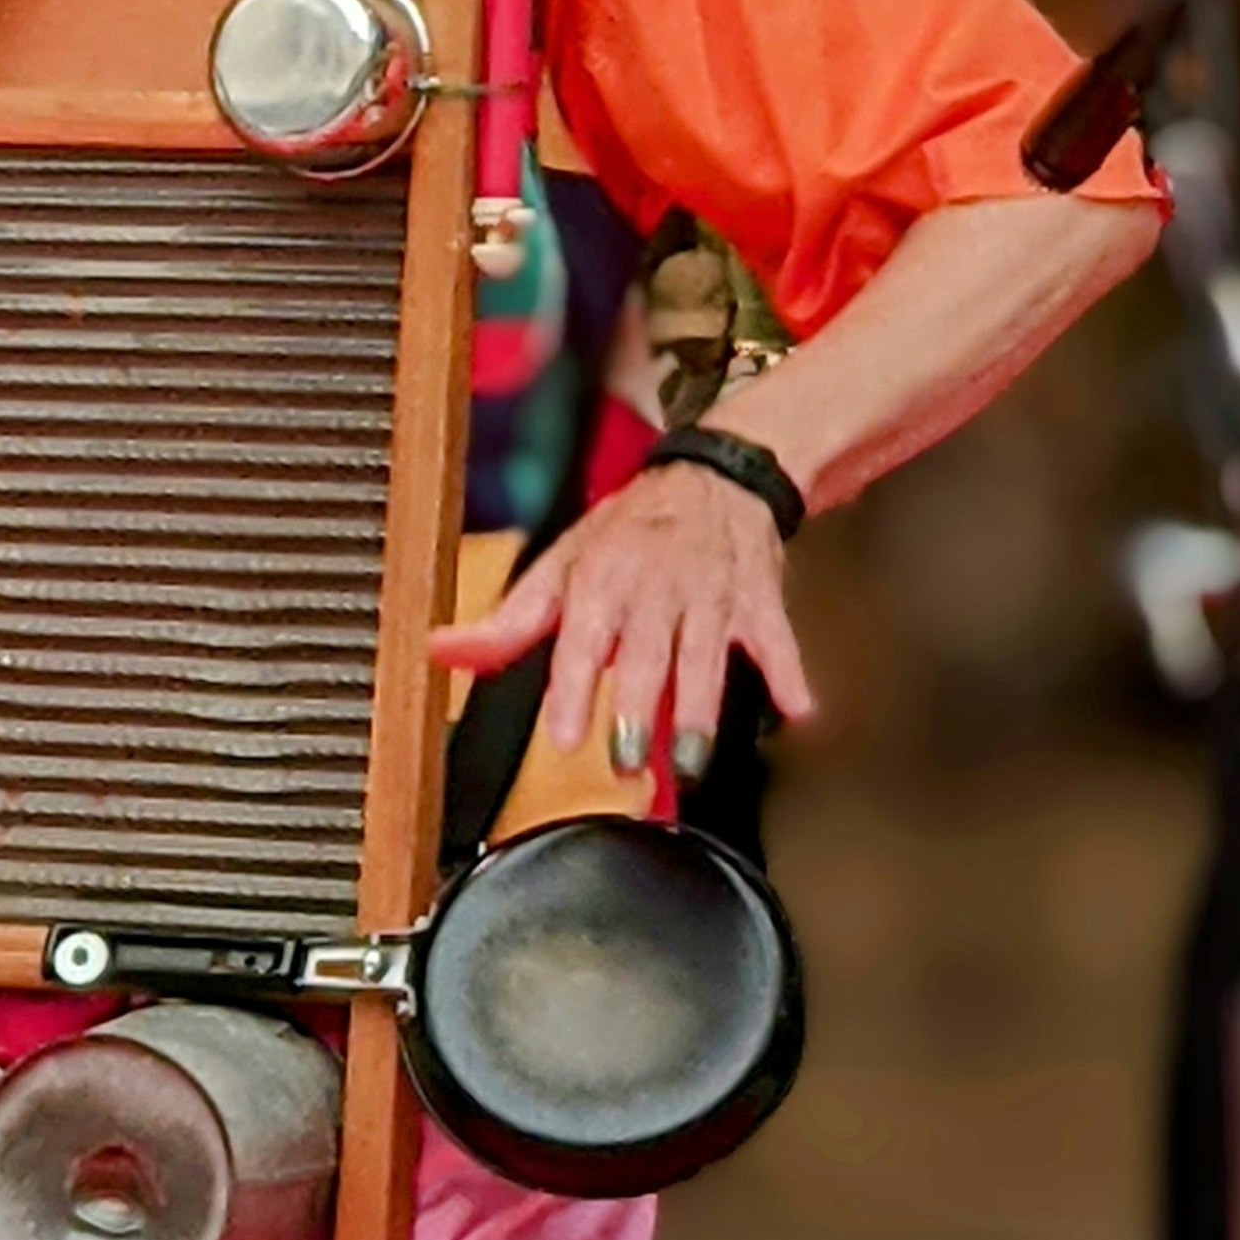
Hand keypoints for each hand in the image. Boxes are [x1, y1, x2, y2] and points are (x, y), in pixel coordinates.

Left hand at [430, 447, 815, 786]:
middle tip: (628, 761)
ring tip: (692, 760)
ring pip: (707, 655)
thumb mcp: (560, 566)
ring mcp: (711, 596)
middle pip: (647, 655)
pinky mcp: (758, 602)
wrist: (715, 477)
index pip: (583, 639)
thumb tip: (441, 651)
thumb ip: (508, 624)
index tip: (567, 735)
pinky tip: (798, 711)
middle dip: (639, 709)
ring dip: (702, 710)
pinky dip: (791, 673)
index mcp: (601, 580)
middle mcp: (656, 588)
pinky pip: (776, 638)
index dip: (574, 688)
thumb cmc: (630, 532)